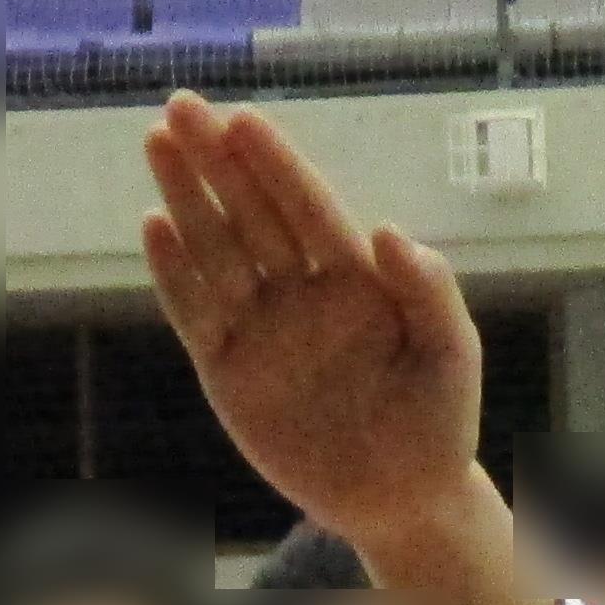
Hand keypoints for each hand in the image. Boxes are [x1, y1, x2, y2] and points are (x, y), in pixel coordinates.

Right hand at [141, 96, 495, 577]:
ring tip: (158, 143)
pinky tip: (154, 226)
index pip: (309, 208)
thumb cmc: (437, 420)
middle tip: (181, 106)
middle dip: (218, 160)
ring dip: (186, 198)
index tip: (244, 120)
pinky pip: (195, 312)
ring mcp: (261, 326)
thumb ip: (428, 291)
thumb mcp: (449, 354)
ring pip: (217, 250)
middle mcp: (302, 290)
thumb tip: (391, 230)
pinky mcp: (227, 368)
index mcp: (357, 276)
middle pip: (252, 213)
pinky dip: (175, 274)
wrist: (399, 498)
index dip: (276, 166)